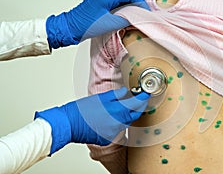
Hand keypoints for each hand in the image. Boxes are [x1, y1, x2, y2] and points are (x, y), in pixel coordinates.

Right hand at [34, 87, 149, 154]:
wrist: (68, 124)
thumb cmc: (80, 110)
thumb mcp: (99, 97)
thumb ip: (116, 95)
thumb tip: (126, 92)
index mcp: (117, 110)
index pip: (136, 103)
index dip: (143, 97)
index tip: (145, 93)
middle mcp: (118, 123)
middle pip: (134, 114)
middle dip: (137, 107)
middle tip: (137, 99)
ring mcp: (113, 132)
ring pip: (125, 122)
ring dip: (125, 115)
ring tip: (118, 107)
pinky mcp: (108, 139)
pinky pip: (116, 130)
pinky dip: (115, 124)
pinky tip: (108, 118)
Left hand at [46, 0, 148, 48]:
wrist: (70, 27)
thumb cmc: (85, 25)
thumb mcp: (109, 24)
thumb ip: (124, 20)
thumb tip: (135, 18)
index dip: (140, 2)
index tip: (145, 10)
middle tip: (139, 4)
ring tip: (133, 5)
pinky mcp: (99, 0)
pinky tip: (123, 8)